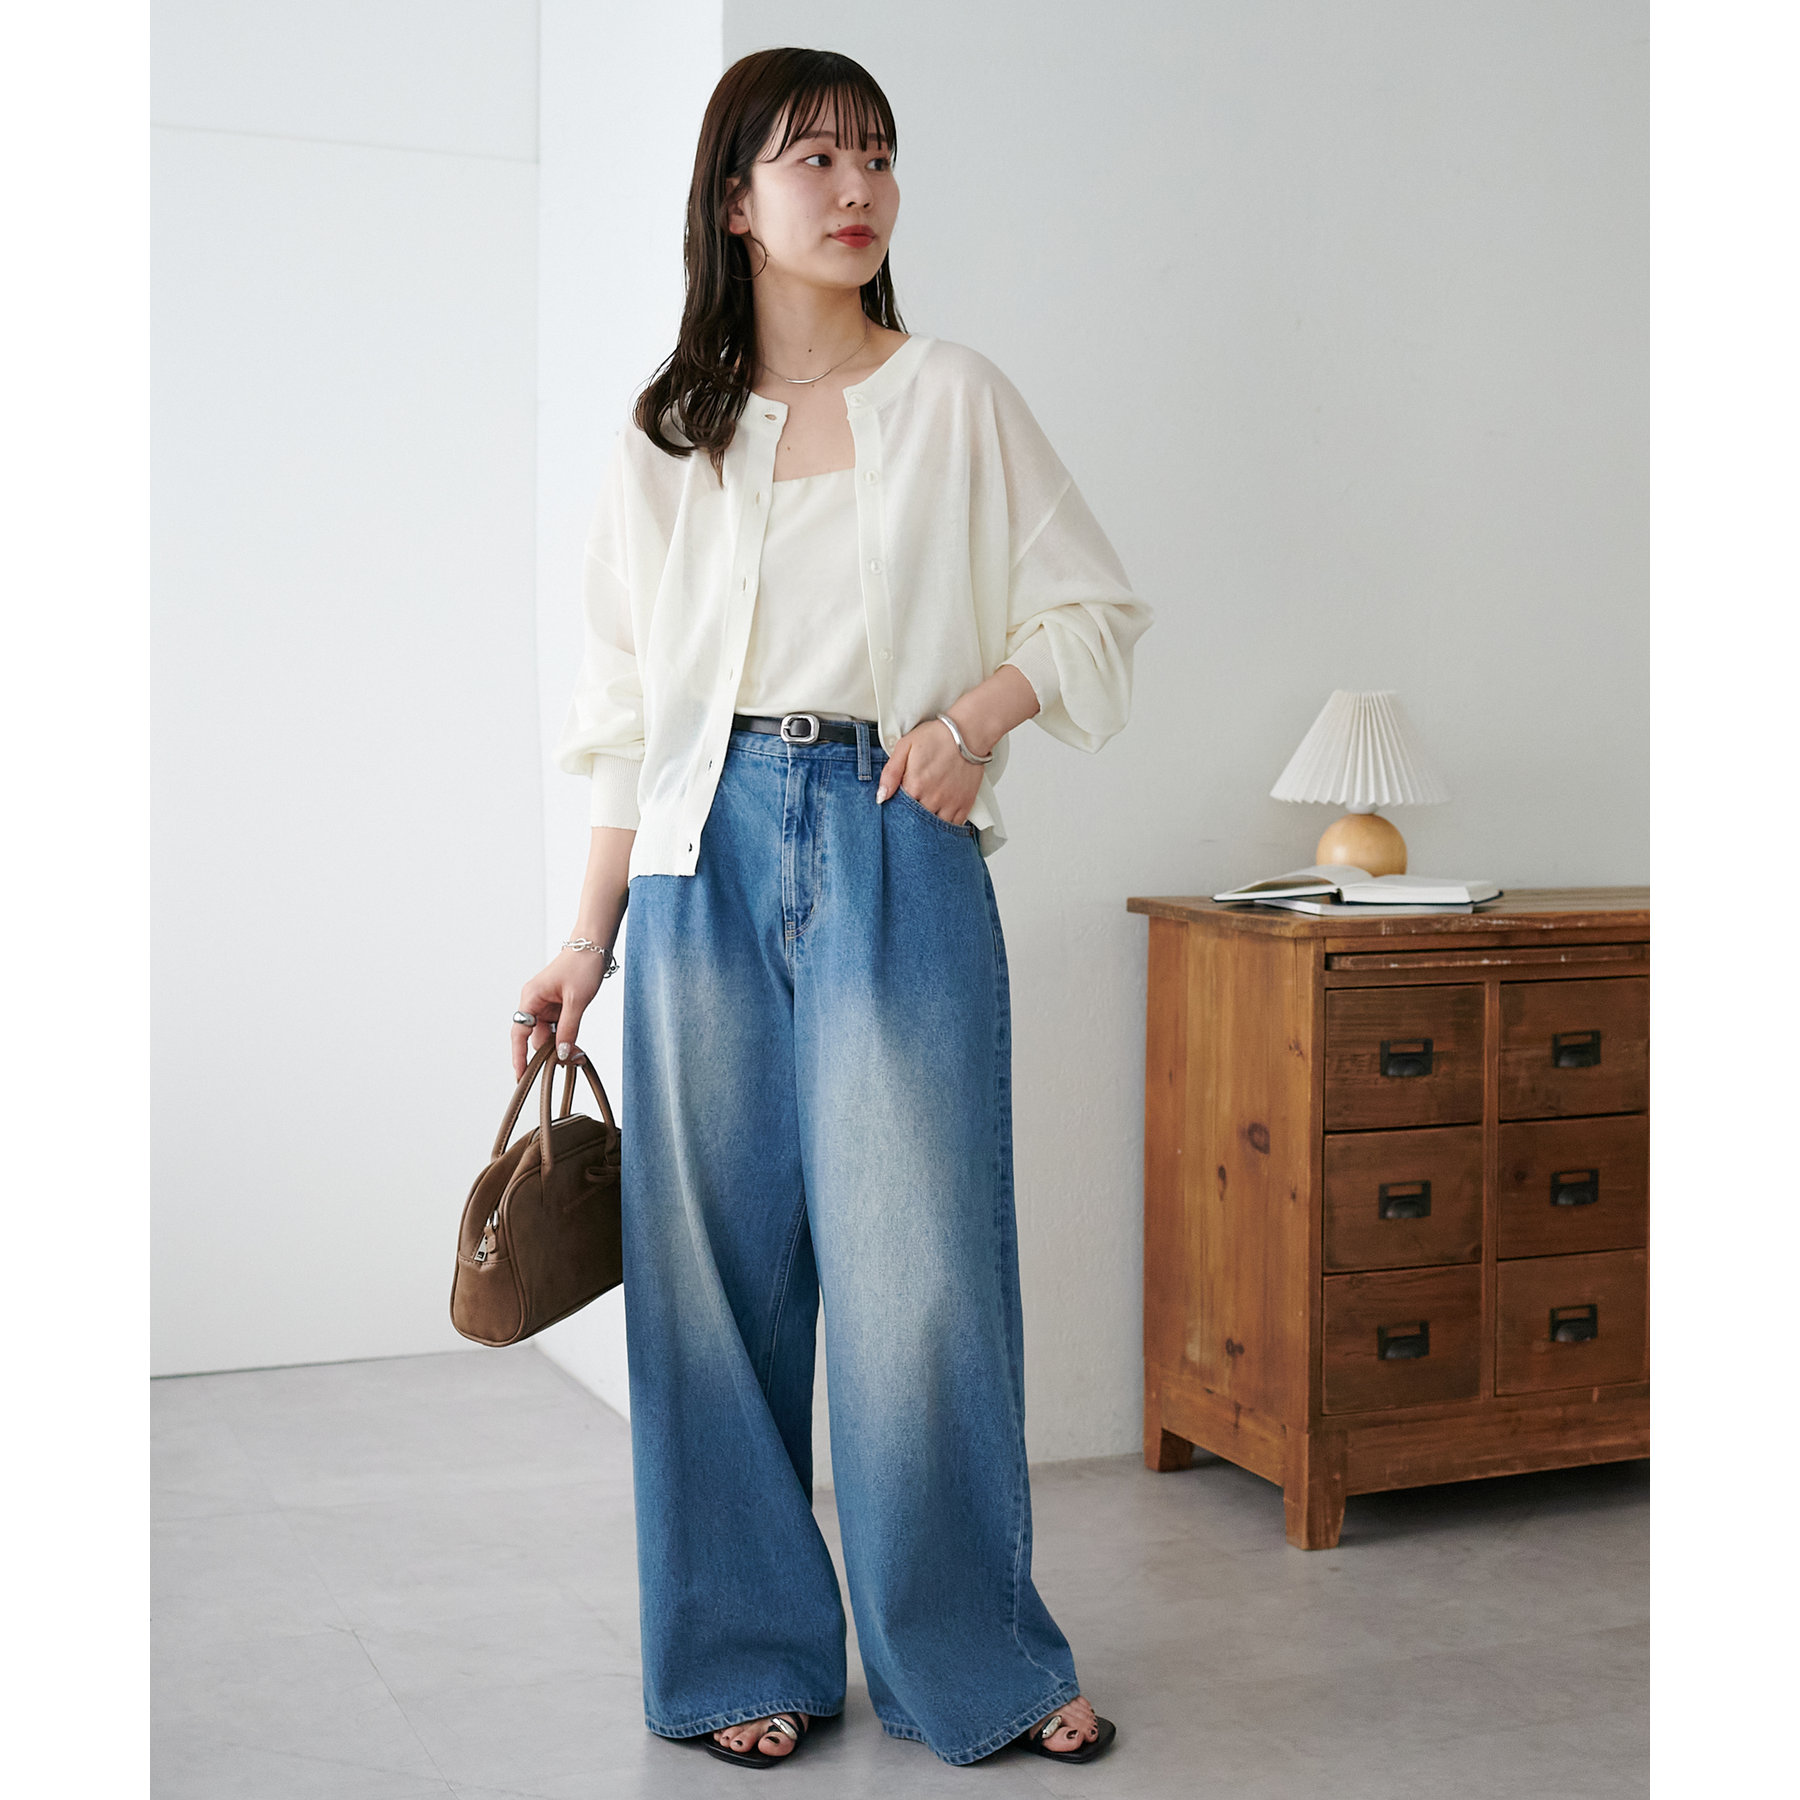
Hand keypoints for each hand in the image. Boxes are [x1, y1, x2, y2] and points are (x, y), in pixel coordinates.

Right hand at [511, 949, 607, 1078]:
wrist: (594, 945)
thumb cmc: (582, 964)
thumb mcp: (577, 1000)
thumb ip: (568, 1029)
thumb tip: (561, 1054)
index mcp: (531, 998)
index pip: (519, 1033)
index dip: (518, 1056)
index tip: (520, 1076)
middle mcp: (534, 1001)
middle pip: (535, 1036)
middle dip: (549, 1052)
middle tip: (568, 1064)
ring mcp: (546, 1003)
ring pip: (548, 1033)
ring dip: (560, 1045)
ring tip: (578, 1055)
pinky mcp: (557, 1004)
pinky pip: (557, 1026)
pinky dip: (565, 1036)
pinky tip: (576, 1045)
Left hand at [875, 717, 985, 824]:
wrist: (967, 733)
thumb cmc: (936, 737)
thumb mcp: (905, 747)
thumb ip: (890, 773)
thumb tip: (881, 797)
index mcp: (915, 785)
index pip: (899, 811)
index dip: (896, 811)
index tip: (896, 809)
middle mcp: (933, 798)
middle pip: (916, 822)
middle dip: (910, 821)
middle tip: (909, 816)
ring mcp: (950, 803)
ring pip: (934, 827)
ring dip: (928, 826)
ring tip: (924, 817)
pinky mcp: (965, 804)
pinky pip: (954, 825)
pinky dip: (946, 827)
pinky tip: (940, 821)